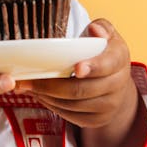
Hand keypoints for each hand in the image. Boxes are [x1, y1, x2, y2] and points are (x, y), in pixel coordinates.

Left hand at [18, 19, 146, 146]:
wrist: (117, 81)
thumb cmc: (104, 52)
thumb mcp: (106, 34)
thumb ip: (101, 27)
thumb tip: (95, 29)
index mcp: (119, 59)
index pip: (106, 65)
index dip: (92, 67)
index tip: (76, 68)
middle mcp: (118, 84)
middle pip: (82, 90)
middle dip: (51, 86)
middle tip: (27, 80)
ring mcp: (109, 105)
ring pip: (73, 105)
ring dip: (47, 97)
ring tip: (28, 87)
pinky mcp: (98, 119)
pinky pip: (71, 116)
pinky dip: (52, 107)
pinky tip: (41, 96)